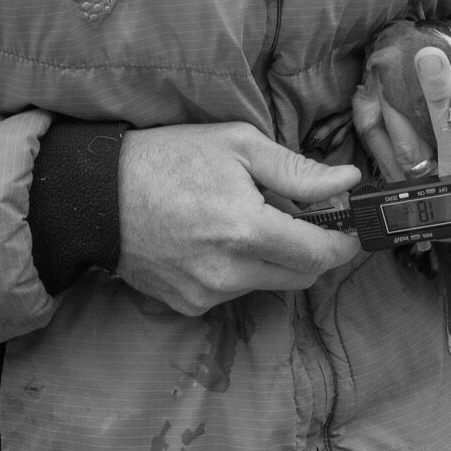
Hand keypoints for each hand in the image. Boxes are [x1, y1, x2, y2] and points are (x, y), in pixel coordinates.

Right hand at [116, 122, 362, 314]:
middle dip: (313, 249)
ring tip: (248, 219)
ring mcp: (207, 295)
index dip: (345, 242)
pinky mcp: (189, 305)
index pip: (320, 254)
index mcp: (247, 230)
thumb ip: (298, 170)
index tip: (352, 228)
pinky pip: (236, 291)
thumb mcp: (239, 145)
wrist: (98, 196)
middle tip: (303, 216)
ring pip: (270, 283)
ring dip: (276, 257)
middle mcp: (229, 272)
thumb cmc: (170, 159)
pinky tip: (218, 238)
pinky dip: (242, 268)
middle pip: (302, 276)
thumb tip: (347, 182)